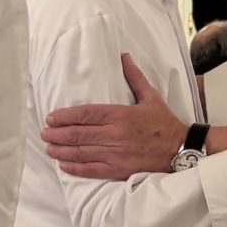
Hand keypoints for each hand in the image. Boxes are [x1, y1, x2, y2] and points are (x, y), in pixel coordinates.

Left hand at [41, 54, 184, 178]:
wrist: (181, 149)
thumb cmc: (165, 123)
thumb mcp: (151, 96)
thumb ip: (134, 77)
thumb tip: (124, 57)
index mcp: (121, 114)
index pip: (86, 114)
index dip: (65, 116)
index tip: (52, 117)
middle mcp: (116, 134)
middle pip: (78, 133)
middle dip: (57, 133)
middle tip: (45, 133)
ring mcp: (116, 153)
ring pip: (81, 152)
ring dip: (61, 150)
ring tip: (49, 147)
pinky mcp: (119, 169)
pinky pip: (92, 169)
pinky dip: (75, 168)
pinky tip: (64, 165)